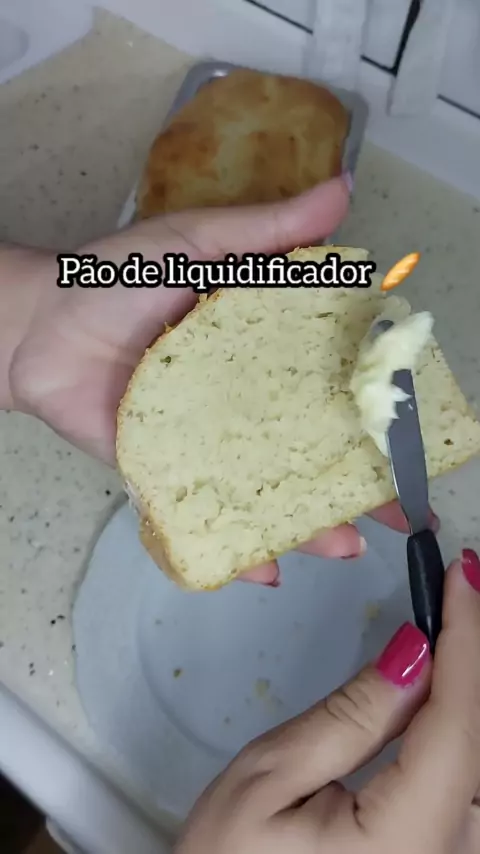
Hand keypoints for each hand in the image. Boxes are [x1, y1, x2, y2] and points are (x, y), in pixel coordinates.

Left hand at [9, 177, 436, 582]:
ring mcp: (207, 439)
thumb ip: (269, 232)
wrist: (37, 325)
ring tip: (343, 546)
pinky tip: (264, 569)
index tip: (409, 434)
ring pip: (267, 485)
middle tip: (395, 510)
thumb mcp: (201, 244)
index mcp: (259, 348)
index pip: (328, 381)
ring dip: (306, 522)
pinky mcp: (167, 471)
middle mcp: (242, 399)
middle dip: (352, 481)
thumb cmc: (118, 276)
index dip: (371, 407)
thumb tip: (344, 191)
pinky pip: (208, 509)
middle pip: (307, 445)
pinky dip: (233, 542)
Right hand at [176, 551, 479, 853]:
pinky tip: (449, 687)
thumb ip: (351, 716)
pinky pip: (474, 785)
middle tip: (460, 590)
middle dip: (473, 657)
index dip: (466, 639)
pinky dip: (465, 726)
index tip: (463, 574)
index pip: (459, 722)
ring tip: (456, 625)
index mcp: (410, 843)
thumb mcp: (269, 779)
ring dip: (469, 689)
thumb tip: (415, 653)